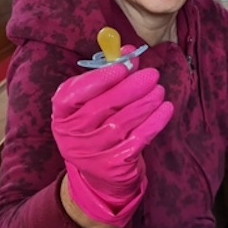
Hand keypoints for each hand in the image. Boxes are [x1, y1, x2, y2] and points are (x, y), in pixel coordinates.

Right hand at [52, 49, 173, 227]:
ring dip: (145, 103)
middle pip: (101, 108)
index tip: (123, 65)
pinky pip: (137, 140)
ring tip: (159, 90)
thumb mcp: (96, 102)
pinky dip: (154, 123)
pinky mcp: (114, 166)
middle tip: (151, 74)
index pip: (72, 95)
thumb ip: (111, 75)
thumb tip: (129, 51)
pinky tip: (165, 109)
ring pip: (122, 123)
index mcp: (62, 115)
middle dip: (130, 88)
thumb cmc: (99, 127)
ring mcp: (92, 153)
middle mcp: (72, 135)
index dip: (98, 78)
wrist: (102, 175)